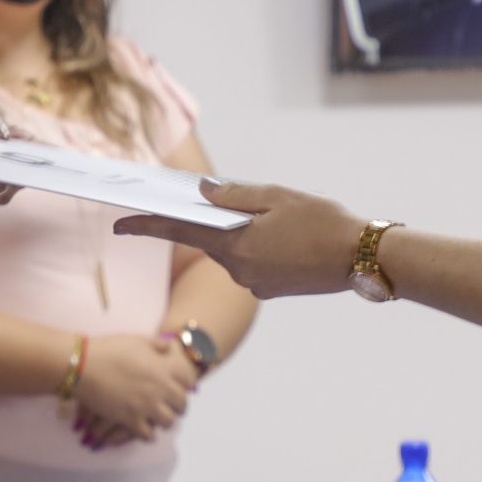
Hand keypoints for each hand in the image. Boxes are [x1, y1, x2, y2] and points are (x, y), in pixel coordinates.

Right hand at [71, 335, 193, 443]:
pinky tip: (142, 427)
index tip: (180, 386)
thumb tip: (168, 346)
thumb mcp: (136, 340)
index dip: (186, 384)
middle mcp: (159, 389)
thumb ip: (156, 344)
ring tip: (156, 417)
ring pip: (168, 422)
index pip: (189, 382)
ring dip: (163, 420)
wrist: (84, 366)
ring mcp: (146, 406)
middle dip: (177, 405)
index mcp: (163, 369)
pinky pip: (148, 435)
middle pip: (182, 405)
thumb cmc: (109, 350)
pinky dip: (147, 433)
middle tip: (169, 405)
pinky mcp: (130, 420)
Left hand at [116, 182, 365, 299]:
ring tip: (279, 218)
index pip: (179, 232)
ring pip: (233, 252)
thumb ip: (235, 194)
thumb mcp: (277, 197)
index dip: (146, 226)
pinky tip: (285, 237)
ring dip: (242, 233)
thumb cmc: (322, 221)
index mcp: (236, 245)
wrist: (361, 257)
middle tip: (240, 200)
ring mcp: (255, 285)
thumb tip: (203, 190)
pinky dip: (258, 248)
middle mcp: (239, 270)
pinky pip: (252, 265)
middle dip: (214, 220)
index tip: (119, 224)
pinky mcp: (271, 290)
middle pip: (210, 240)